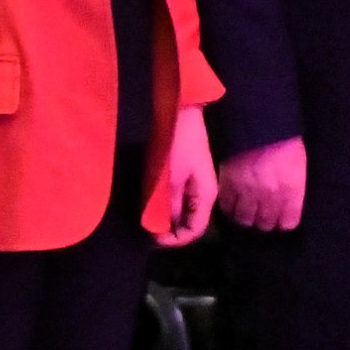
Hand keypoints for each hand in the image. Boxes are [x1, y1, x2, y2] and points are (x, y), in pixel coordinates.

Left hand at [150, 106, 217, 246]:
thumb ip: (165, 205)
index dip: (175, 240)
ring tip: (143, 218)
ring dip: (162, 217)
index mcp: (205, 195)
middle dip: (167, 230)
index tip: (153, 239)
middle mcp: (201, 193)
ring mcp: (191, 183)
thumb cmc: (176, 141)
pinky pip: (172, 198)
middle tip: (144, 230)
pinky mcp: (181, 174)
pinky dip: (159, 204)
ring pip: (178, 211)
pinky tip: (146, 203)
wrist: (179, 109)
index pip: (194, 230)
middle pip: (187, 222)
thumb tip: (157, 229)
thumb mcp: (169, 177)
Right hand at [221, 135, 307, 232]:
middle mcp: (270, 197)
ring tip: (245, 209)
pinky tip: (232, 202)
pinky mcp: (228, 185)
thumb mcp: (298, 164)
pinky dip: (229, 207)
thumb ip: (293, 188)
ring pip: (244, 219)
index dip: (283, 221)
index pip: (287, 223)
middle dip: (264, 220)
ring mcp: (247, 192)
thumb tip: (287, 205)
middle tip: (261, 213)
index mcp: (291, 190)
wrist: (258, 120)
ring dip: (245, 216)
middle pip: (265, 224)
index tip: (279, 217)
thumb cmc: (283, 138)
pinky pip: (227, 207)